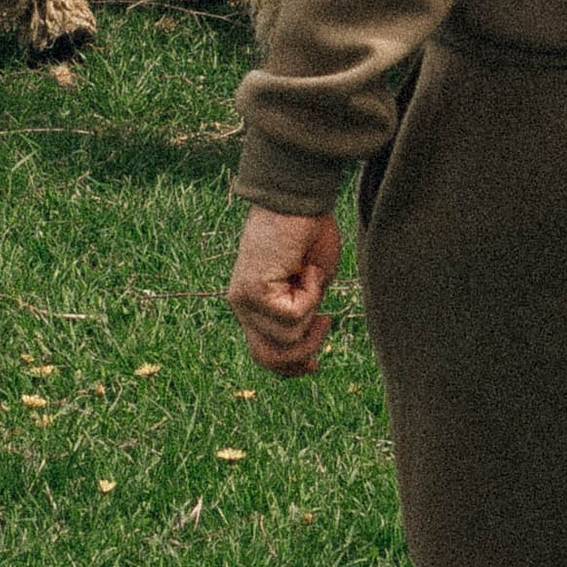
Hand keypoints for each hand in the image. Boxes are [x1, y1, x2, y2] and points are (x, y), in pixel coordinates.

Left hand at [227, 205, 341, 376]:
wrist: (299, 199)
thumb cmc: (308, 233)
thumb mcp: (309, 287)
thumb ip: (302, 316)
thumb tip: (308, 353)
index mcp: (253, 306)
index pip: (263, 355)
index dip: (290, 368)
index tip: (316, 365)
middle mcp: (242, 305)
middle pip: (269, 359)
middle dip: (304, 351)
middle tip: (324, 320)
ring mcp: (244, 299)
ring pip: (286, 339)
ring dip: (311, 311)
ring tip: (310, 276)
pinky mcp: (253, 291)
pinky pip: (292, 316)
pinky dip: (310, 294)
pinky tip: (305, 267)